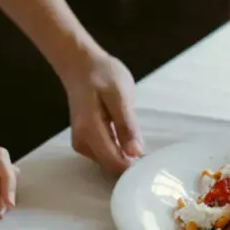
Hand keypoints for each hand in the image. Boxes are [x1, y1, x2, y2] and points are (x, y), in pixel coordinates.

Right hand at [61, 45, 142, 174]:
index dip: (134, 165)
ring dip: (124, 153)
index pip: (114, 163)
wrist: (80, 64)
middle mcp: (82, 143)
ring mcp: (81, 143)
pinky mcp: (84, 140)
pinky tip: (123, 133)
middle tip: (145, 142)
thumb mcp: (120, 95)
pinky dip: (117, 147)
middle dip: (130, 160)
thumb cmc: (101, 75)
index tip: (150, 157)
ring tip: (133, 132)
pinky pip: (105, 152)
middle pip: (111, 165)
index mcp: (91, 132)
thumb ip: (127, 125)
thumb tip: (135, 153)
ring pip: (109, 160)